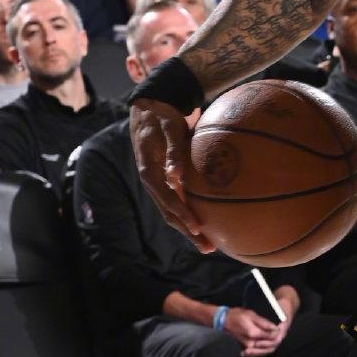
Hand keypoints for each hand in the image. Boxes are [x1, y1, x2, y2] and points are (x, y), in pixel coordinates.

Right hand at [130, 99, 212, 249]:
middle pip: (169, 214)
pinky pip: (176, 203)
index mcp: (150, 172)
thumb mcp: (169, 128)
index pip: (168, 199)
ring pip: (172, 212)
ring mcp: (157, 184)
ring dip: (188, 229)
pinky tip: (204, 222)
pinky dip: (188, 215)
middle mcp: (152, 183)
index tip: (198, 227)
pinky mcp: (164, 181)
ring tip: (207, 244)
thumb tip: (176, 175)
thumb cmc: (162, 116)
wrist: (149, 109)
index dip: (182, 214)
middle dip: (188, 232)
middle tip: (207, 247)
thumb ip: (173, 151)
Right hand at [224, 307, 283, 356]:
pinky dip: (263, 350)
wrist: (223, 321)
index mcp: (253, 334)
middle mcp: (250, 343)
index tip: (281, 327)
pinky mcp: (245, 349)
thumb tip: (275, 329)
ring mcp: (247, 348)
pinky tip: (266, 345)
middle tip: (280, 334)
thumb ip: (264, 323)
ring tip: (275, 339)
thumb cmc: (237, 315)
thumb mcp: (251, 315)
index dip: (278, 333)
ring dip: (270, 346)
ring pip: (264, 351)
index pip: (271, 337)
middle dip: (276, 341)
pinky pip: (257, 353)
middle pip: (269, 346)